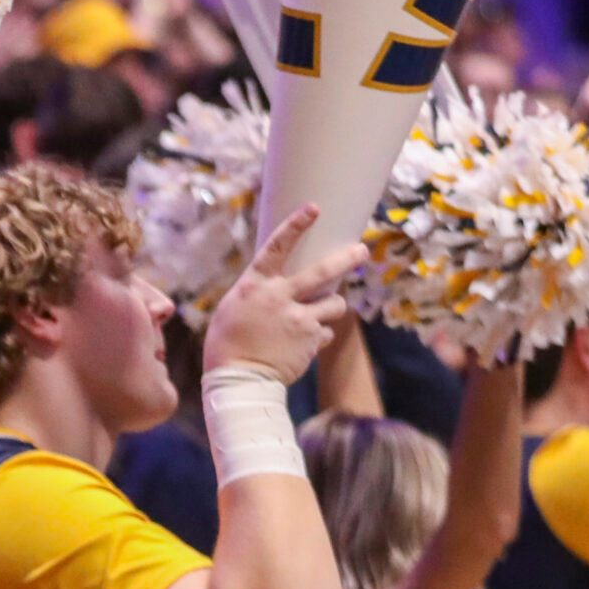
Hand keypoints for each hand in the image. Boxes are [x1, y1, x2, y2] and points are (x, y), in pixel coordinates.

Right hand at [204, 204, 365, 383]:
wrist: (238, 380)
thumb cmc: (227, 343)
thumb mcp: (234, 308)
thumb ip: (260, 294)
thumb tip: (281, 288)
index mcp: (255, 285)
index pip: (277, 247)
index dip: (296, 225)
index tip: (314, 208)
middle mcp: (280, 297)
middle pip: (323, 271)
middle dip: (346, 259)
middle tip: (361, 251)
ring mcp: (299, 318)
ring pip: (334, 304)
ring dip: (332, 308)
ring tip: (321, 315)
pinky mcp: (311, 339)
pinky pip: (325, 333)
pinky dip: (317, 337)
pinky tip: (299, 346)